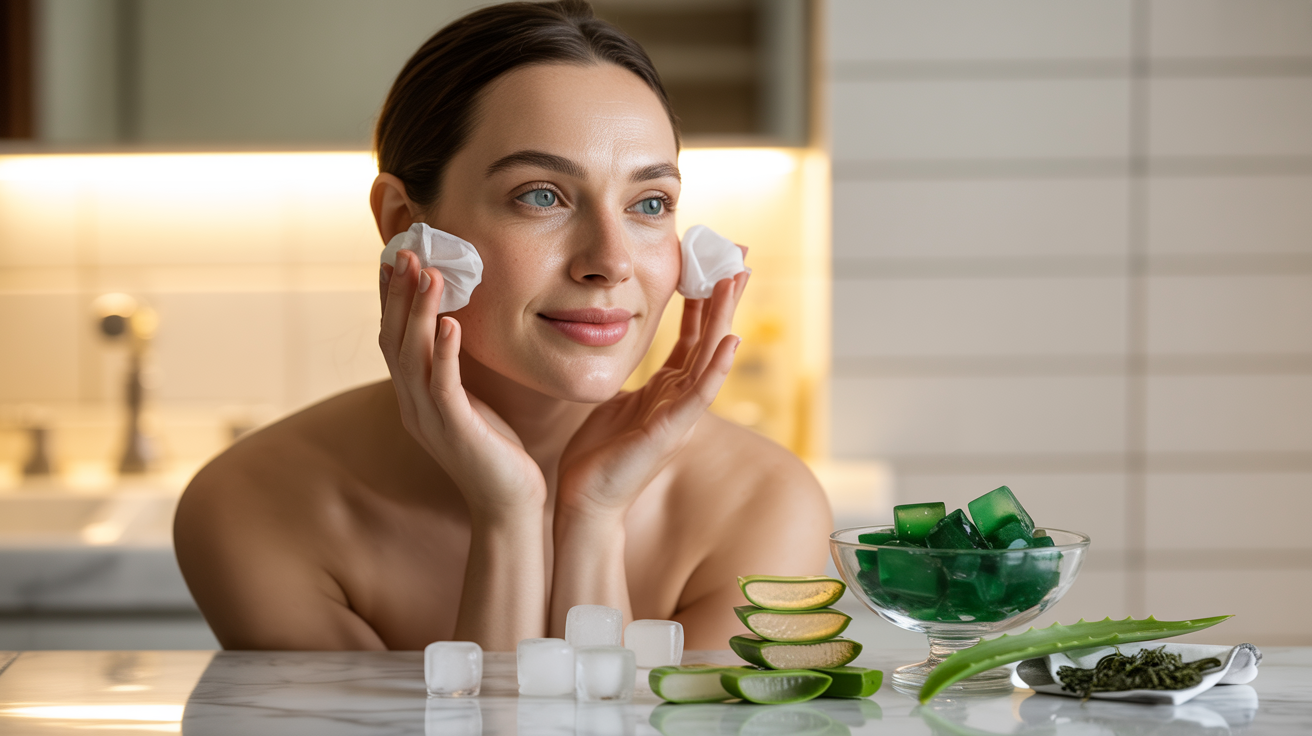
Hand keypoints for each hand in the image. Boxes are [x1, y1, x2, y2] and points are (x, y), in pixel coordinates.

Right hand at [379, 251, 546, 521]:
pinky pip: (443, 386)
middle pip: (393, 340)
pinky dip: (445, 353)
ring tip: (429, 274)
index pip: (393, 337)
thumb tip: (456, 325)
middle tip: (406, 251)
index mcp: (414, 397)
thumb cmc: (498, 452)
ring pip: (412, 357)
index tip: (396, 256)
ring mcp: (431, 419)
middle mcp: (413, 405)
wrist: (511, 506)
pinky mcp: (455, 432)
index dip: (392, 296)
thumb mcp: (472, 402)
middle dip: (399, 294)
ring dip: (419, 312)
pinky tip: (451, 324)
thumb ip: (457, 368)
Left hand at [555, 270, 747, 518]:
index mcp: (668, 389)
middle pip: (710, 337)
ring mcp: (680, 414)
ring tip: (736, 281)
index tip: (711, 263)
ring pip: (710, 357)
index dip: (703, 299)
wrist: (584, 500)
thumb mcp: (616, 403)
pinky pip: (700, 395)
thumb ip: (630, 381)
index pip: (693, 335)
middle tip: (741, 257)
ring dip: (724, 317)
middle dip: (724, 297)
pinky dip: (717, 368)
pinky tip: (732, 341)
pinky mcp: (671, 431)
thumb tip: (620, 353)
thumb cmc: (596, 457)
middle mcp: (681, 398)